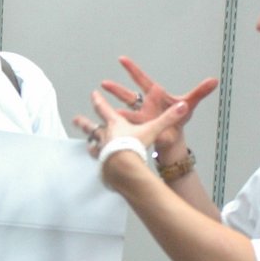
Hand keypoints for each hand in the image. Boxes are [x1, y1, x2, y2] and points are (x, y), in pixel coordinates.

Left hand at [72, 88, 188, 159]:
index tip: (94, 94)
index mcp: (115, 124)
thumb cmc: (133, 146)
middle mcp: (105, 135)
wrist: (122, 167)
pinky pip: (97, 160)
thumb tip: (184, 106)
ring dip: (90, 141)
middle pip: (91, 127)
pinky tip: (98, 162)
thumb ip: (168, 118)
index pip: (104, 109)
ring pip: (92, 143)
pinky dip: (97, 159)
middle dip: (83, 122)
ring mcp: (101, 150)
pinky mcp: (101, 164)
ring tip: (87, 143)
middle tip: (75, 119)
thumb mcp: (153, 129)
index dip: (99, 100)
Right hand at [98, 55, 218, 153]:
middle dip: (116, 89)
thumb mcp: (189, 104)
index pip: (142, 79)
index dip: (132, 69)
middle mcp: (144, 105)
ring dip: (113, 109)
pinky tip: (110, 126)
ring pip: (124, 111)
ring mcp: (139, 117)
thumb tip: (214, 80)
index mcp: (154, 95)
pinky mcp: (138, 129)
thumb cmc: (179, 120)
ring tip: (101, 105)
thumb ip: (200, 92)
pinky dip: (119, 127)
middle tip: (105, 84)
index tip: (122, 59)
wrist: (174, 139)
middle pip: (128, 95)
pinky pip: (127, 127)